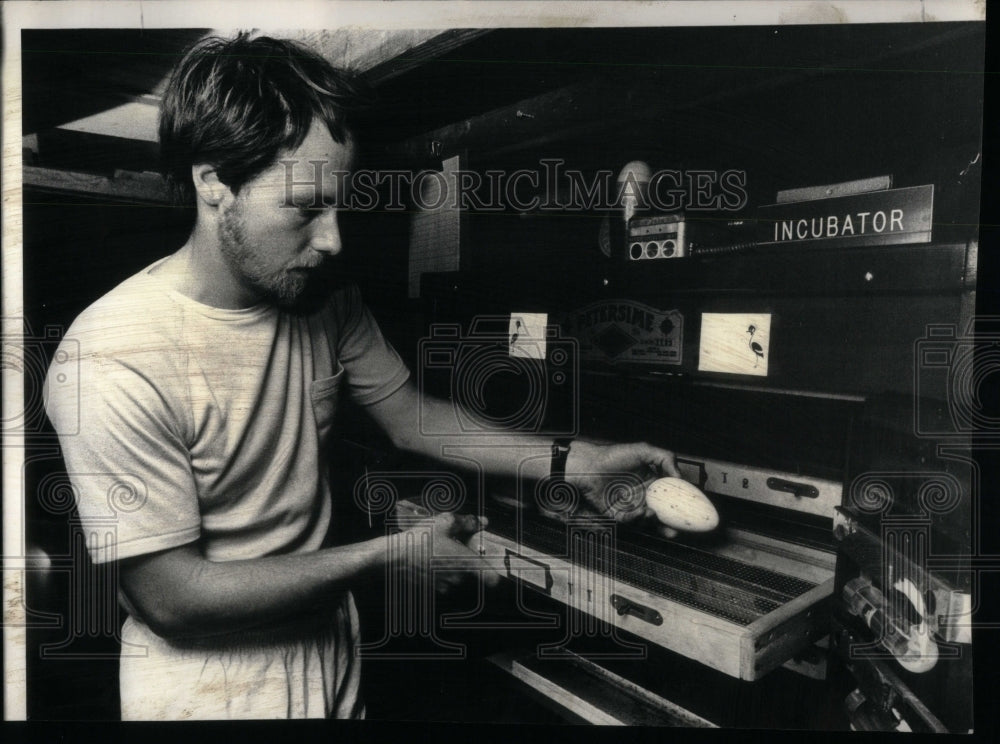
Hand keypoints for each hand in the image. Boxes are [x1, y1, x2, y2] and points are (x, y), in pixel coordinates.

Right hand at [392, 512, 500, 594]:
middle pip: (471, 571)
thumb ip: (467, 522)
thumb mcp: (445, 522)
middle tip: (454, 545)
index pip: (491, 578)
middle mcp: (458, 578)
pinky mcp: (431, 589)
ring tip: (438, 550)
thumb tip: (481, 521)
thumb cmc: (419, 540)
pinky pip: (442, 580)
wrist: (393, 556)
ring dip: (451, 565)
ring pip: (456, 575)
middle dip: (465, 559)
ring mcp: (444, 586)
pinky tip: (428, 558)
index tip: (492, 565)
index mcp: (465, 563)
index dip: (494, 572)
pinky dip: (438, 571)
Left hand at [563, 440, 681, 537]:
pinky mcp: (617, 515)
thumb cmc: (613, 456)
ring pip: (646, 520)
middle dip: (670, 524)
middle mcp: (642, 496)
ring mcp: (630, 506)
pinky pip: (630, 521)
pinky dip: (636, 518)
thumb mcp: (644, 451)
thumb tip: (680, 476)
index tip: (689, 511)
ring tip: (654, 514)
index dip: (679, 505)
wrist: (588, 465)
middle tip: (677, 529)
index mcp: (651, 483)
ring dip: (653, 521)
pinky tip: (641, 512)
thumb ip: (665, 459)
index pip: (669, 497)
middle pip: (660, 514)